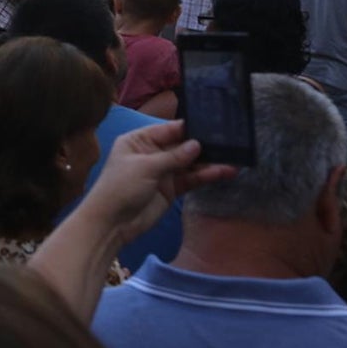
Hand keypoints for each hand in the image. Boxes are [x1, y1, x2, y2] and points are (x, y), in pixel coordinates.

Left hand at [83, 120, 236, 244]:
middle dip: (204, 145)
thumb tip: (197, 144)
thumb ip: (173, 156)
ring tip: (234, 159)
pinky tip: (225, 172)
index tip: (213, 124)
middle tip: (230, 141)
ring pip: (190, 163)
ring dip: (210, 162)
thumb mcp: (145, 167)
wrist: (112, 222)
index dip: (189, 128)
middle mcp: (152, 152)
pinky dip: (206, 176)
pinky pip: (191, 179)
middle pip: (182, 145)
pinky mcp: (171, 189)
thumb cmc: (120, 187)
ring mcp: (162, 171)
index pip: (168, 130)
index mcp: (139, 140)